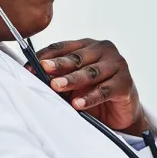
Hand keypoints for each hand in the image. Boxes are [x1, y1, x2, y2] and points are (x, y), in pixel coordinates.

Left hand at [29, 39, 145, 134]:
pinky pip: (105, 90)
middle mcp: (104, 51)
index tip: (31, 67)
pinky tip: (78, 104)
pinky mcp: (125, 83)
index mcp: (88, 46)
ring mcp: (117, 65)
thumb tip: (35, 76)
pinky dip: (90, 98)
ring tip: (57, 86)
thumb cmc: (95, 92)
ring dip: (72, 80)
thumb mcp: (74, 83)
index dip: (46, 56)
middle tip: (44, 69)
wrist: (122, 111)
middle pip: (77, 57)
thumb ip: (59, 77)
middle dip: (59, 65)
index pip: (64, 47)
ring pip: (91, 73)